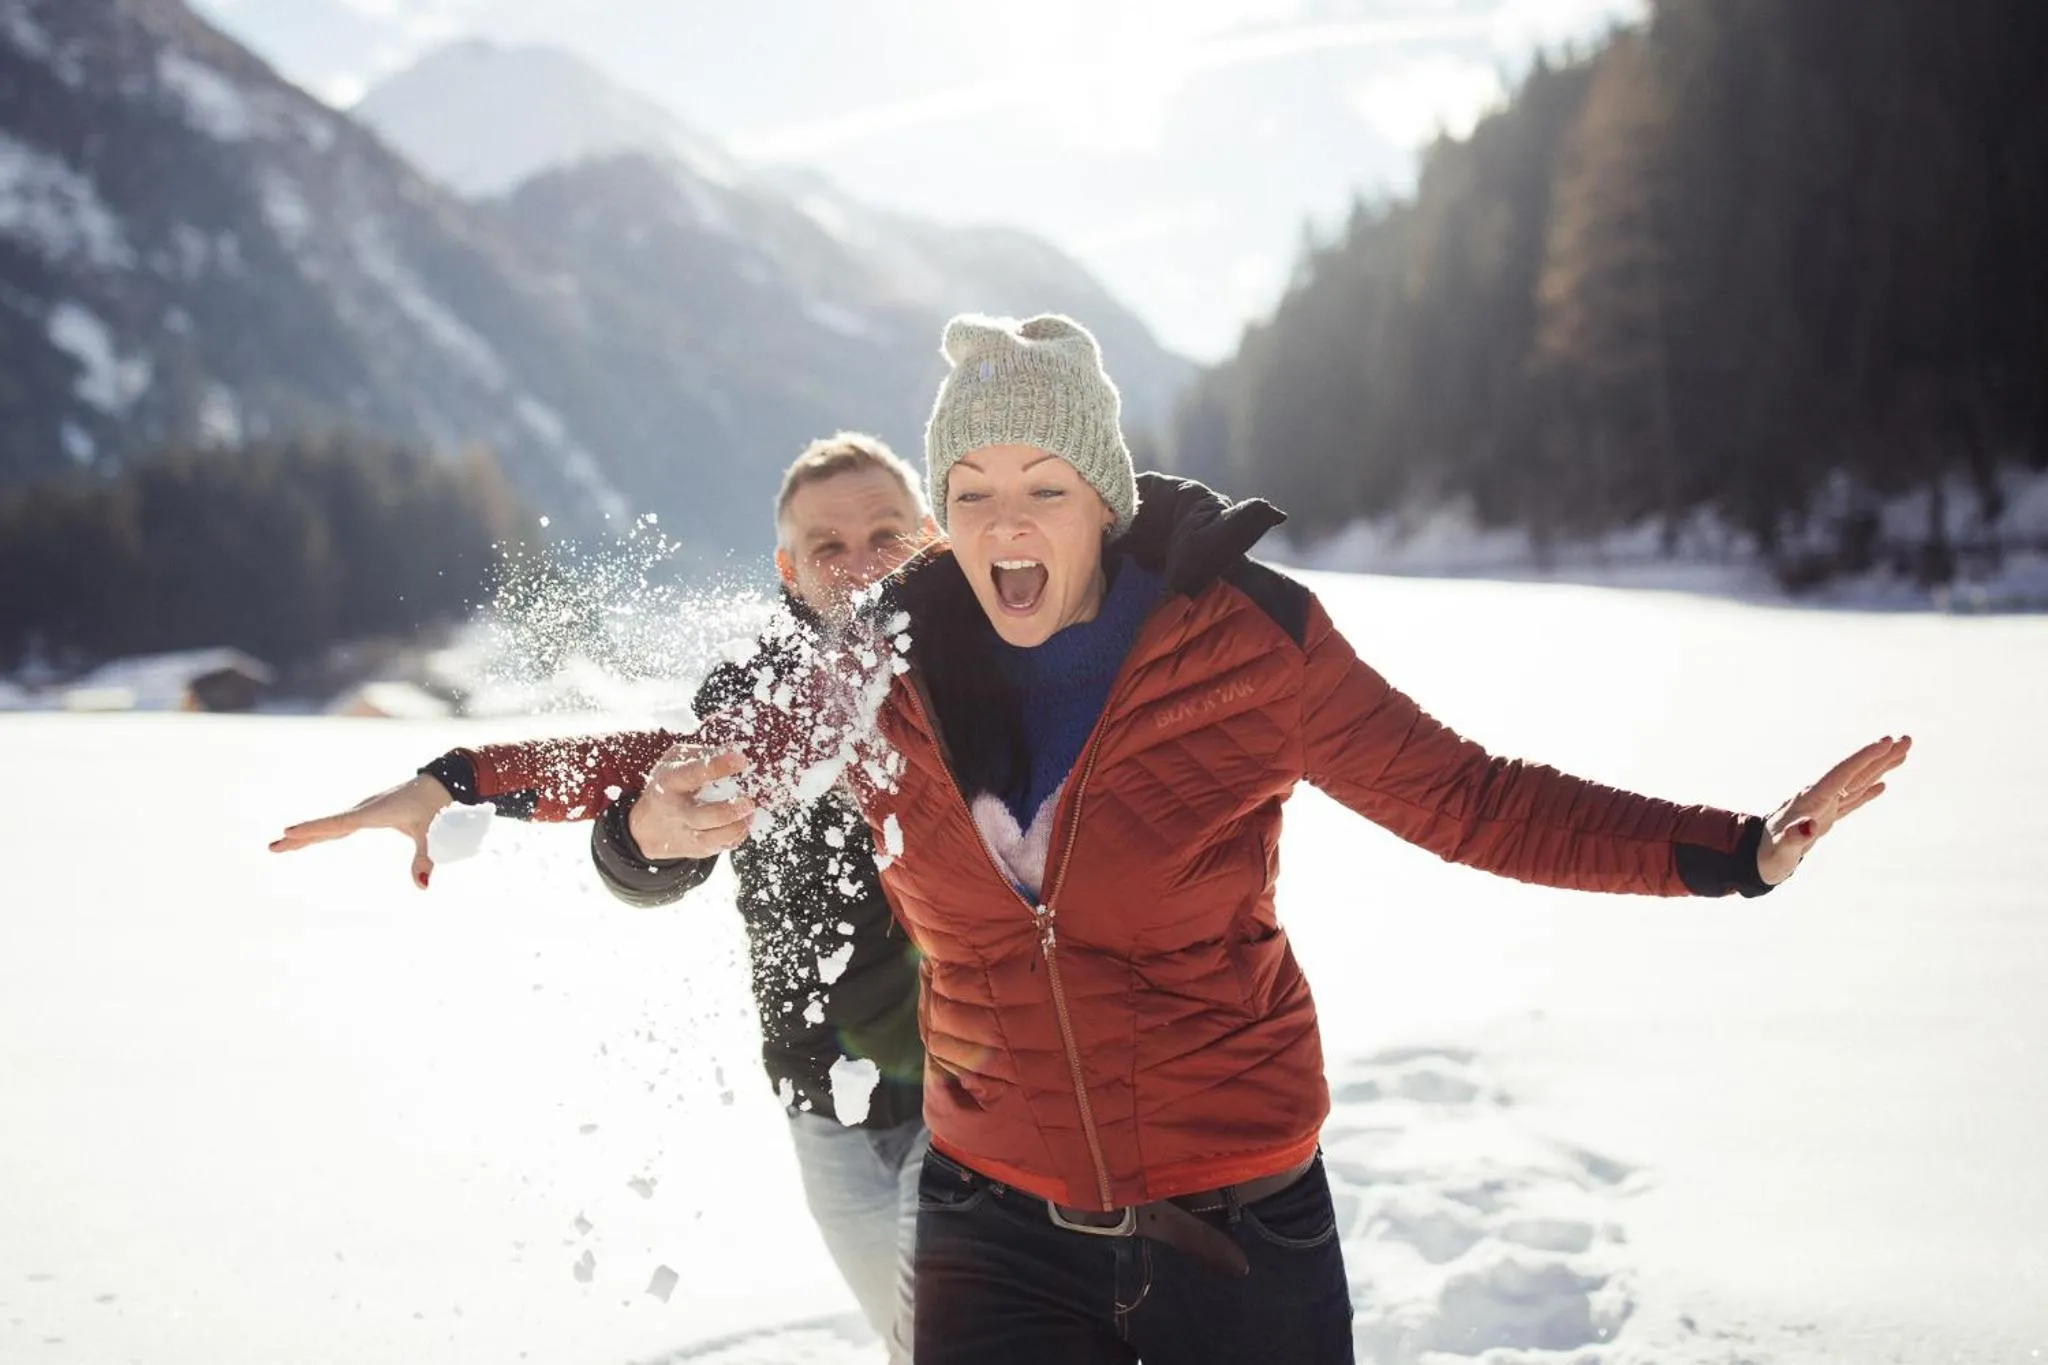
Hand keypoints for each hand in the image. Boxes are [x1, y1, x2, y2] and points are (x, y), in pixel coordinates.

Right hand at [269, 773, 455, 889]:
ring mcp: (362, 811)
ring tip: (278, 846)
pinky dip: (318, 832)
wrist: (439, 784)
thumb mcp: (431, 833)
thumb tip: (421, 886)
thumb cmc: (435, 807)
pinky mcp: (365, 814)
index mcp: (375, 812)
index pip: (340, 823)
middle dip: (300, 836)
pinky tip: (305, 840)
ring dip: (304, 835)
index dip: (315, 828)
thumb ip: (425, 859)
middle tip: (273, 846)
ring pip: (328, 826)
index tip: (290, 830)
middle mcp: (364, 810)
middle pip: (326, 826)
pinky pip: (336, 825)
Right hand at [626, 745, 755, 860]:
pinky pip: (722, 846)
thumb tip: (732, 750)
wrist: (646, 827)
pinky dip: (738, 836)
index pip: (693, 774)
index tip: (741, 760)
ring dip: (738, 826)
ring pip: (714, 838)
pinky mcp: (697, 849)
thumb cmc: (670, 784)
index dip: (718, 766)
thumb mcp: (675, 761)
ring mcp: (686, 833)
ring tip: (749, 812)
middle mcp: (677, 810)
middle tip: (748, 801)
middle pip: (704, 816)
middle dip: (730, 810)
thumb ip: (702, 754)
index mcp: (671, 782)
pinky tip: (743, 821)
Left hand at [1757, 735, 1911, 885]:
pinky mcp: (1826, 817)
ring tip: (1902, 751)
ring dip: (1879, 767)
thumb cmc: (1769, 856)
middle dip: (1880, 755)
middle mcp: (1819, 797)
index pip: (1842, 773)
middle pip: (1854, 771)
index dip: (1864, 757)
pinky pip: (1851, 800)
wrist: (1756, 860)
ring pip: (1857, 782)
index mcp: (1810, 800)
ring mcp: (1823, 806)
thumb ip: (1794, 837)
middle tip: (1907, 739)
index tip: (1886, 741)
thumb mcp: (1781, 850)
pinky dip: (1867, 791)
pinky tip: (1882, 785)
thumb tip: (1810, 825)